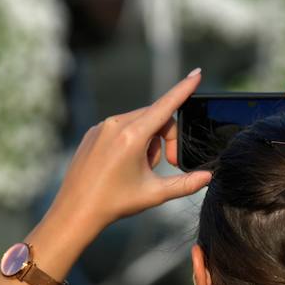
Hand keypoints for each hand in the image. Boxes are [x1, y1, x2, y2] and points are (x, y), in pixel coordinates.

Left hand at [49, 68, 212, 229]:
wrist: (75, 212)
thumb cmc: (115, 203)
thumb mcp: (155, 194)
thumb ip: (185, 184)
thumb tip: (208, 177)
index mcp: (132, 135)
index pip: (166, 105)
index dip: (184, 89)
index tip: (197, 73)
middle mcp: (115, 124)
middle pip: (155, 118)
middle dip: (166, 138)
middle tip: (166, 165)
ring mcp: (101, 127)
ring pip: (138, 123)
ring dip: (148, 143)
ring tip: (139, 170)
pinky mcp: (92, 133)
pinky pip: (120, 128)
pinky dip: (130, 143)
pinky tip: (122, 167)